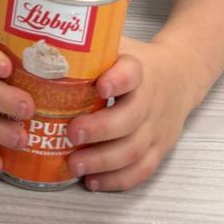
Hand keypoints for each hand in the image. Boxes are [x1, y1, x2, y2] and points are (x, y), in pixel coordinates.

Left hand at [66, 36, 193, 190]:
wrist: (180, 75)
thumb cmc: (135, 61)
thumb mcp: (117, 45)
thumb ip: (89, 47)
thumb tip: (43, 42)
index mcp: (138, 69)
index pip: (132, 73)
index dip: (117, 80)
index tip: (99, 86)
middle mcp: (150, 99)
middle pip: (130, 119)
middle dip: (99, 130)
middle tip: (71, 134)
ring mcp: (157, 127)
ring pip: (134, 150)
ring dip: (103, 161)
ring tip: (74, 164)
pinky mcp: (160, 148)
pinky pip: (142, 170)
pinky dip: (117, 180)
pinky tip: (93, 181)